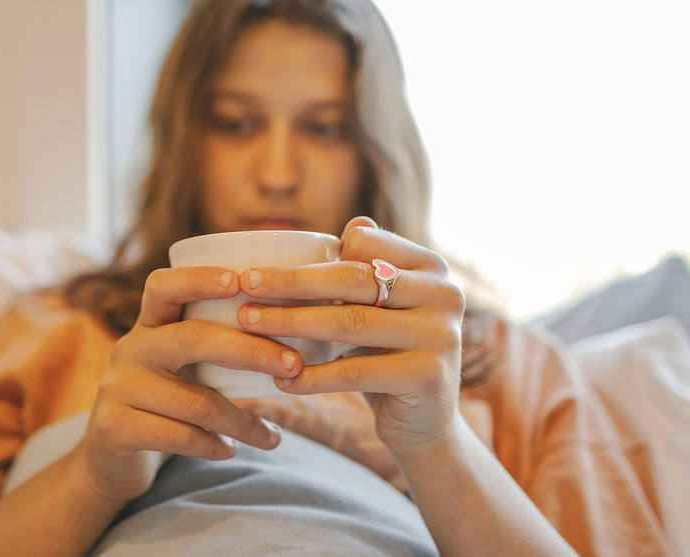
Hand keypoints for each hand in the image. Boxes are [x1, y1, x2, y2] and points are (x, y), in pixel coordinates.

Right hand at [73, 266, 294, 506]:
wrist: (108, 460)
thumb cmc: (163, 406)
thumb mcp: (178, 369)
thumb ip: (212, 350)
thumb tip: (294, 344)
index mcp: (147, 326)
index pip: (164, 286)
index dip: (200, 278)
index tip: (241, 280)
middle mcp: (129, 349)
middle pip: (192, 338)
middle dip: (251, 350)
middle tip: (293, 364)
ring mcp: (118, 388)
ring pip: (196, 401)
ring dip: (243, 421)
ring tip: (272, 436)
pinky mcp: (116, 428)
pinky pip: (180, 436)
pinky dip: (215, 446)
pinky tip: (230, 450)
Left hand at [236, 217, 465, 456]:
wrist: (426, 424)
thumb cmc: (390, 356)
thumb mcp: (383, 310)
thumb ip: (370, 270)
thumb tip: (353, 223)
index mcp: (431, 267)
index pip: (363, 244)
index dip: (310, 258)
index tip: (262, 270)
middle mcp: (444, 294)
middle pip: (352, 280)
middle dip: (291, 282)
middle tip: (245, 286)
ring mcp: (440, 335)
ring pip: (349, 323)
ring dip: (291, 323)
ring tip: (250, 325)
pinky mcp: (427, 376)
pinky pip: (355, 371)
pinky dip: (313, 376)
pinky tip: (281, 379)